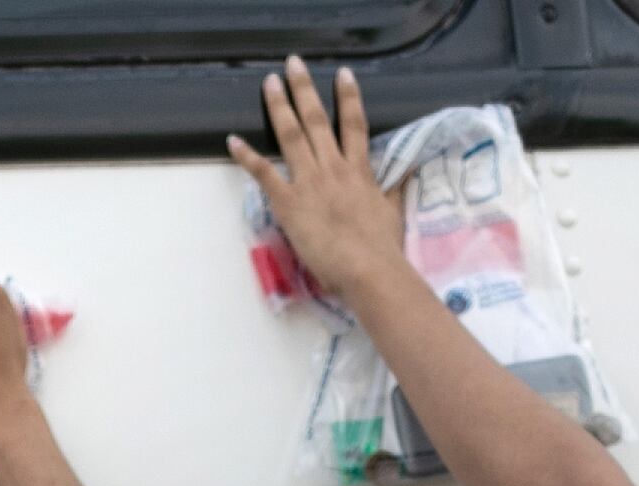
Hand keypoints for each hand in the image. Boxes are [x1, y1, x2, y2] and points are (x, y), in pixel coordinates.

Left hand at [227, 57, 409, 309]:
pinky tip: (233, 139)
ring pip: (291, 135)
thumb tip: (404, 175)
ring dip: (279, 106)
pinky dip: (247, 156)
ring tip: (269, 82)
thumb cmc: (383, 248)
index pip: (354, 125)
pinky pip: (265, 172)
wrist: (369, 270)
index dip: (348, 97)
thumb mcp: (392, 211)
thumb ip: (393, 189)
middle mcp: (334, 168)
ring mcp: (310, 182)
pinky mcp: (289, 202)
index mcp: (359, 171)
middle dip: (304, 89)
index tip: (342, 73)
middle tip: (293, 63)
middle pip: (317, 120)